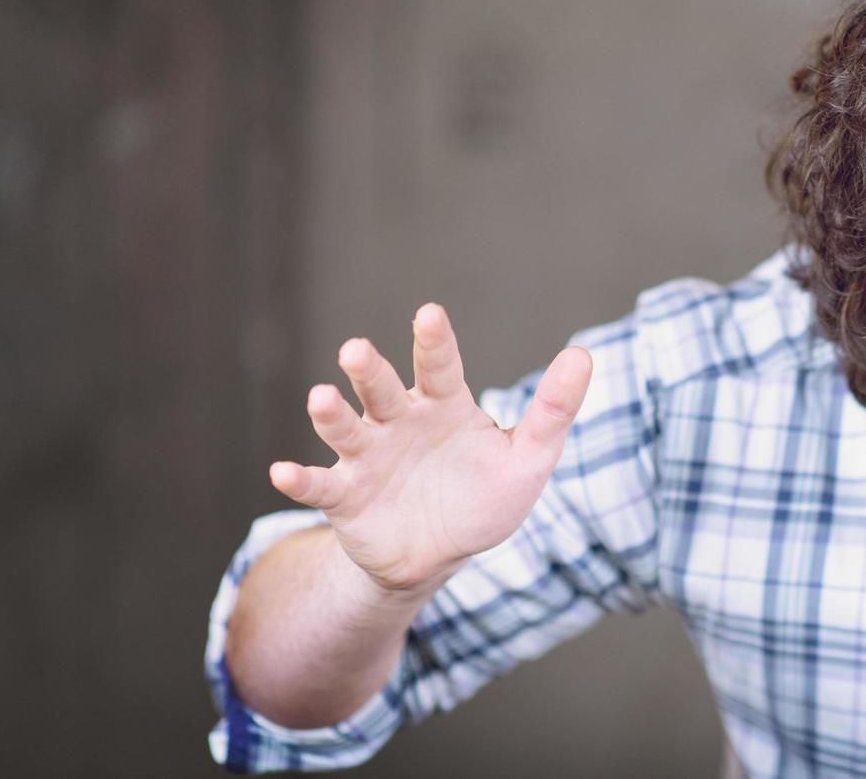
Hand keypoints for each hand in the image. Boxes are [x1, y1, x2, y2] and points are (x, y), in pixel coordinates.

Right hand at [269, 304, 591, 595]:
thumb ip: (553, 410)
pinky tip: (282, 472)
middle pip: (382, 390)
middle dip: (369, 371)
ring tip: (319, 398)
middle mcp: (400, 422)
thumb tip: (583, 355)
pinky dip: (299, 480)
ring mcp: (369, 457)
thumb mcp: (528, 457)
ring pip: (346, 429)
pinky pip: (319, 487)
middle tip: (356, 349)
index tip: (429, 314)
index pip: (440, 367)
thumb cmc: (484, 494)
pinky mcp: (345, 497)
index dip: (434, 341)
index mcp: (444, 405)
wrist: (440, 553)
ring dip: (331, 415)